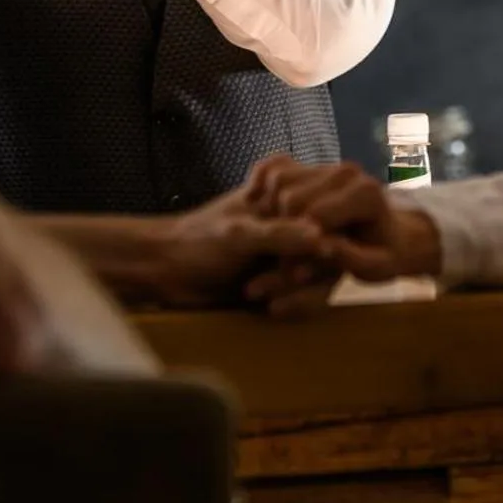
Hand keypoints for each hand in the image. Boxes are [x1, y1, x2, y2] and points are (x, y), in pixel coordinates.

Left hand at [147, 182, 328, 309]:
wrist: (168, 273)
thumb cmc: (196, 242)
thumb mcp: (236, 235)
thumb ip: (277, 234)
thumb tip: (320, 238)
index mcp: (285, 193)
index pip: (328, 211)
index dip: (327, 235)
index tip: (314, 254)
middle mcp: (296, 220)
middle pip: (333, 247)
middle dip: (309, 269)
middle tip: (276, 279)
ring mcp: (293, 251)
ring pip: (324, 275)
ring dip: (298, 291)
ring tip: (257, 293)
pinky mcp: (288, 280)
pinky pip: (311, 296)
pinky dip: (296, 305)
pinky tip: (270, 309)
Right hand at [242, 157, 442, 317]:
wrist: (390, 233)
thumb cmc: (385, 255)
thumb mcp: (375, 268)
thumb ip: (348, 257)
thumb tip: (318, 246)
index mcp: (366, 194)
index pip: (315, 216)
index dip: (299, 248)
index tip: (295, 274)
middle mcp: (347, 172)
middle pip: (291, 197)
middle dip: (283, 233)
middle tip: (286, 263)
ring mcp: (328, 164)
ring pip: (280, 183)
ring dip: (274, 215)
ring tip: (285, 245)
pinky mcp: (313, 164)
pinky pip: (275, 173)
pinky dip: (268, 197)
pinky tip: (278, 223)